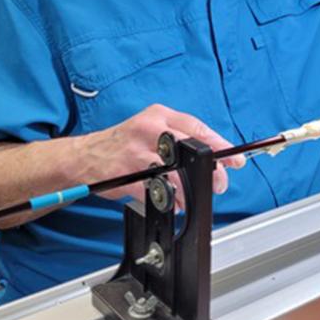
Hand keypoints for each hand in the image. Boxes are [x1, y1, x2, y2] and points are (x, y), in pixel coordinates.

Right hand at [78, 104, 244, 210]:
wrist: (84, 156)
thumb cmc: (123, 144)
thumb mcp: (150, 128)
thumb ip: (179, 138)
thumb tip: (213, 157)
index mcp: (158, 116)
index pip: (197, 128)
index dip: (220, 145)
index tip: (235, 160)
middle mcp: (148, 130)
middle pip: (190, 149)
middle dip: (211, 169)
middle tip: (220, 182)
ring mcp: (136, 153)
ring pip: (176, 174)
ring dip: (191, 190)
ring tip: (194, 197)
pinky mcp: (126, 175)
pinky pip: (156, 191)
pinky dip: (170, 201)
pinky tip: (173, 203)